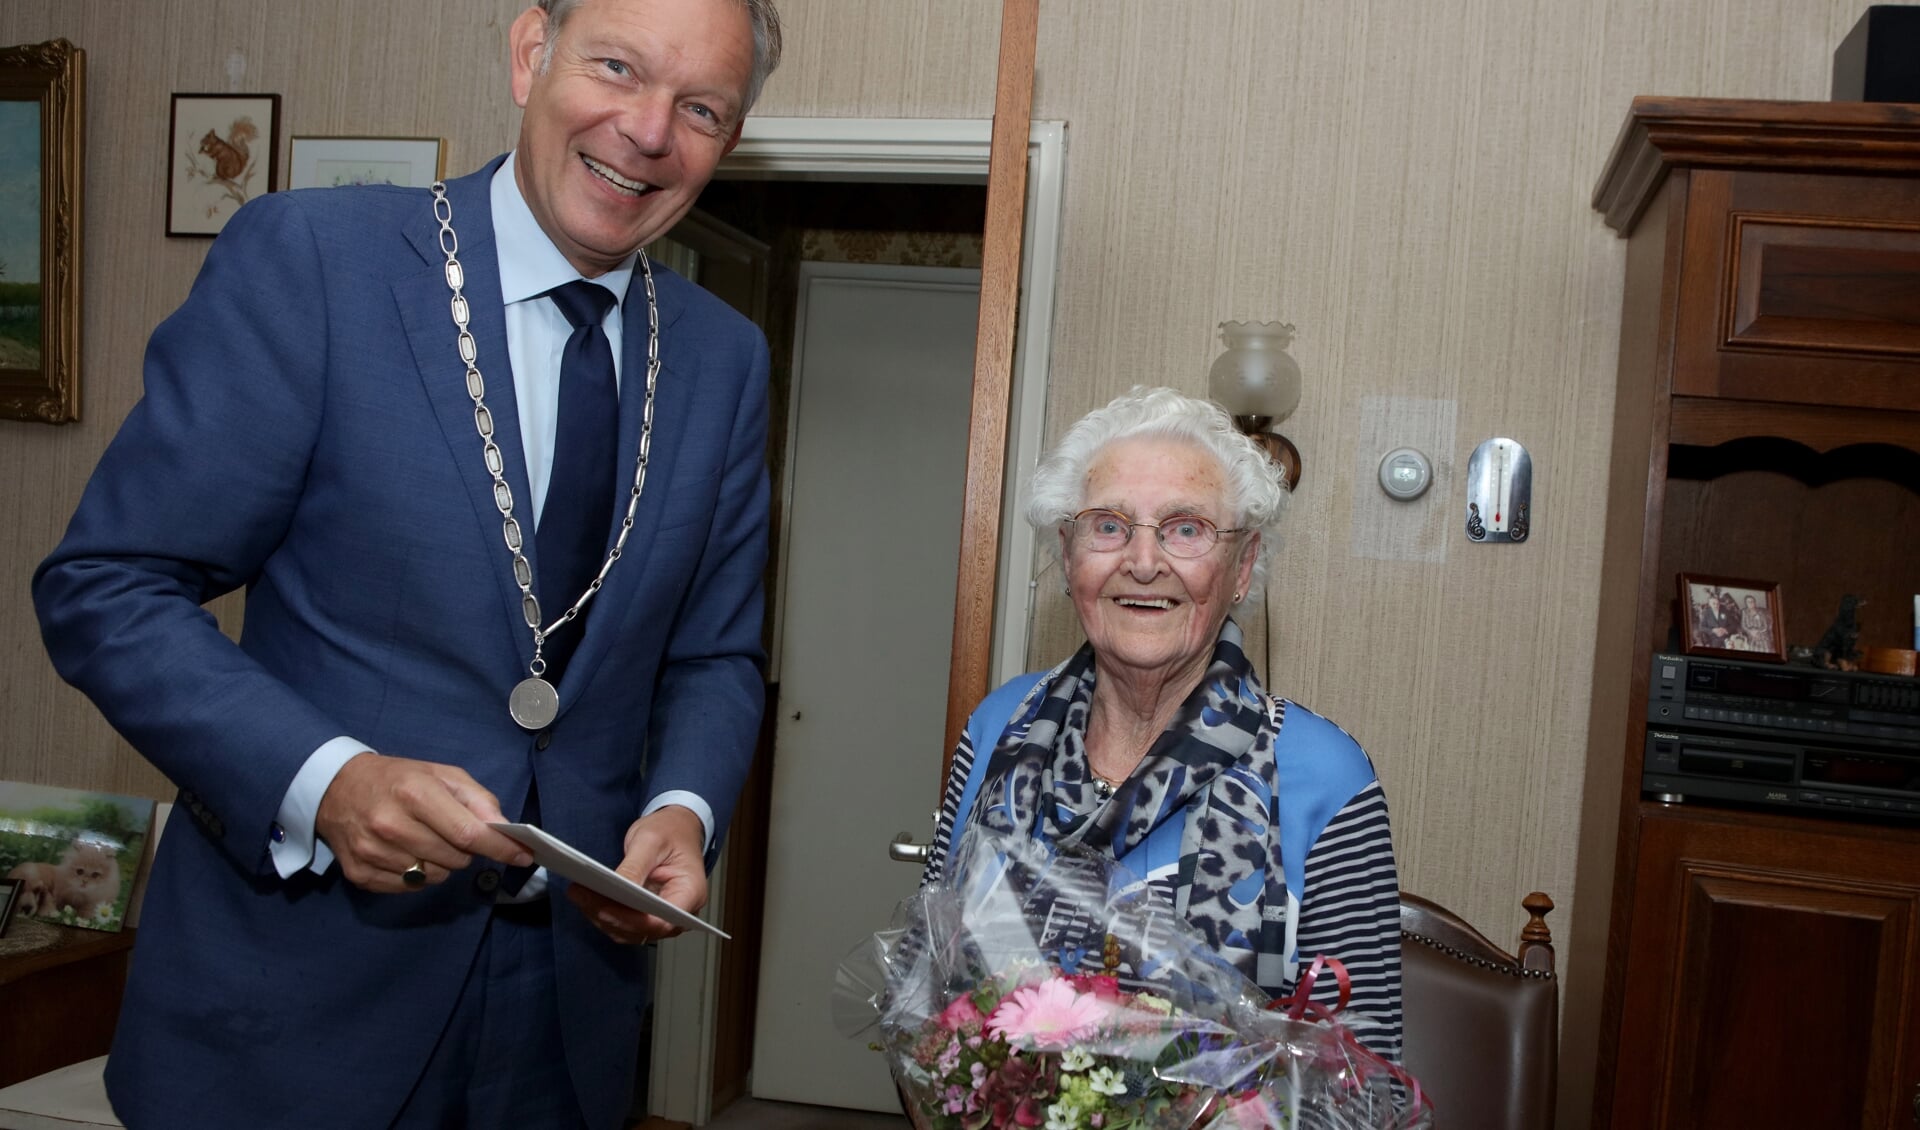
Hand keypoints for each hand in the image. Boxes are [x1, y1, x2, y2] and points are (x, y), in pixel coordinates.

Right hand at [315, 752, 533, 892]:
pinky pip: (410, 888)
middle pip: (455, 858)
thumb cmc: (397, 779)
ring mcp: (372, 852)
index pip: (468, 833)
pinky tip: (406, 853)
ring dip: (443, 863)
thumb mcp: (440, 774)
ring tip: (426, 839)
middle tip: (453, 832)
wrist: (335, 788)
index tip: (524, 856)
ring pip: (435, 877)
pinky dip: (418, 875)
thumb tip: (505, 828)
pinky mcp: (360, 874)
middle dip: (467, 850)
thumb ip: (477, 798)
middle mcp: (391, 824)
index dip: (501, 848)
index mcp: (414, 793)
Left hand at [566, 805, 707, 944]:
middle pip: (643, 929)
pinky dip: (604, 914)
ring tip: (579, 894)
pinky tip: (588, 897)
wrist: (676, 828)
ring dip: (602, 917)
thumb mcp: (651, 840)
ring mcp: (663, 915)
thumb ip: (635, 867)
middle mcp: (680, 912)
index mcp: (690, 892)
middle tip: (582, 895)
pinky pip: (624, 924)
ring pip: (630, 932)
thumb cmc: (671, 831)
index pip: (661, 920)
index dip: (632, 920)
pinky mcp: (647, 915)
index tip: (605, 908)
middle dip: (610, 916)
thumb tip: (616, 889)